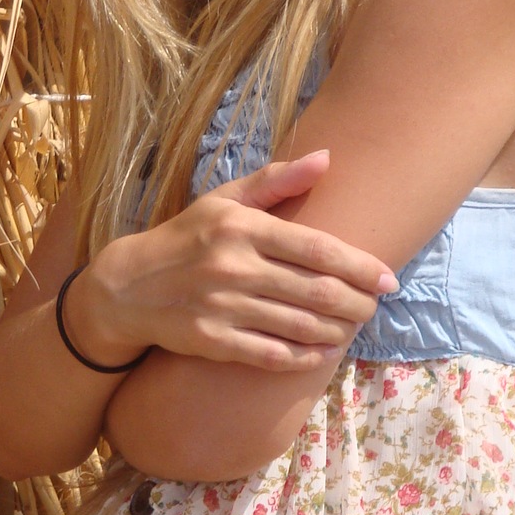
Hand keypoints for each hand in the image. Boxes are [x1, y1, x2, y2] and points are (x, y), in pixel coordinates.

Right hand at [64, 150, 397, 372]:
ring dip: (336, 331)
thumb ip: (276, 181)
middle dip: (356, 303)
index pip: (317, 248)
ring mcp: (221, 305)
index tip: (387, 278)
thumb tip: (327, 158)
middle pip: (315, 290)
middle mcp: (233, 266)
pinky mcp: (210, 340)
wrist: (127, 286)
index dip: (359, 266)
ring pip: (299, 325)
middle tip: (374, 308)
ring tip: (352, 328)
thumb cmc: (187, 238)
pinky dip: (302, 356)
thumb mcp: (224, 201)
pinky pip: (270, 353)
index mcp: (242, 227)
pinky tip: (320, 352)